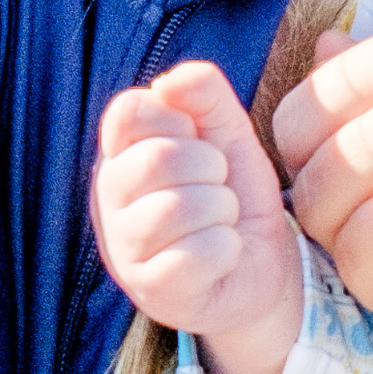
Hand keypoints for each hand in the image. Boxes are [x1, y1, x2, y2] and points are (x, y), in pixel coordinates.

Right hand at [92, 63, 301, 373]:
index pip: (127, 112)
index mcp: (120, 154)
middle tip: (218, 186)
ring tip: (221, 221)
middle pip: (158, 158)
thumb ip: (204, 94)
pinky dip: (227, 249)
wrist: (263, 263)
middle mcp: (109, 200)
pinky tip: (223, 255)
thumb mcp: (228, 133)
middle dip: (212, 168)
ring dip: (221, 210)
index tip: (197, 141)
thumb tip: (168, 83)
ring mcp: (124, 249)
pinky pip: (196, 255)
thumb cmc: (233, 192)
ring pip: (177, 208)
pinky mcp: (151, 291)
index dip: (179, 120)